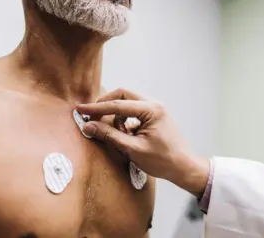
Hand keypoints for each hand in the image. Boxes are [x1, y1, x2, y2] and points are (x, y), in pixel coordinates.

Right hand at [76, 89, 209, 196]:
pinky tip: (124, 136)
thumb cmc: (163, 161)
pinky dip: (123, 121)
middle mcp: (154, 104)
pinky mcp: (153, 116)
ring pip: (126, 104)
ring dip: (115, 116)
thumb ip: (110, 136)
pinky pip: (132, 112)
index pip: (117, 104)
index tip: (80, 109)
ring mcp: (154, 109)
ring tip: (116, 135)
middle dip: (105, 106)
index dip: (96, 108)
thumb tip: (89, 126)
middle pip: (122, 95)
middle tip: (92, 118)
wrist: (183, 168)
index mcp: (151, 110)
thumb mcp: (133, 149)